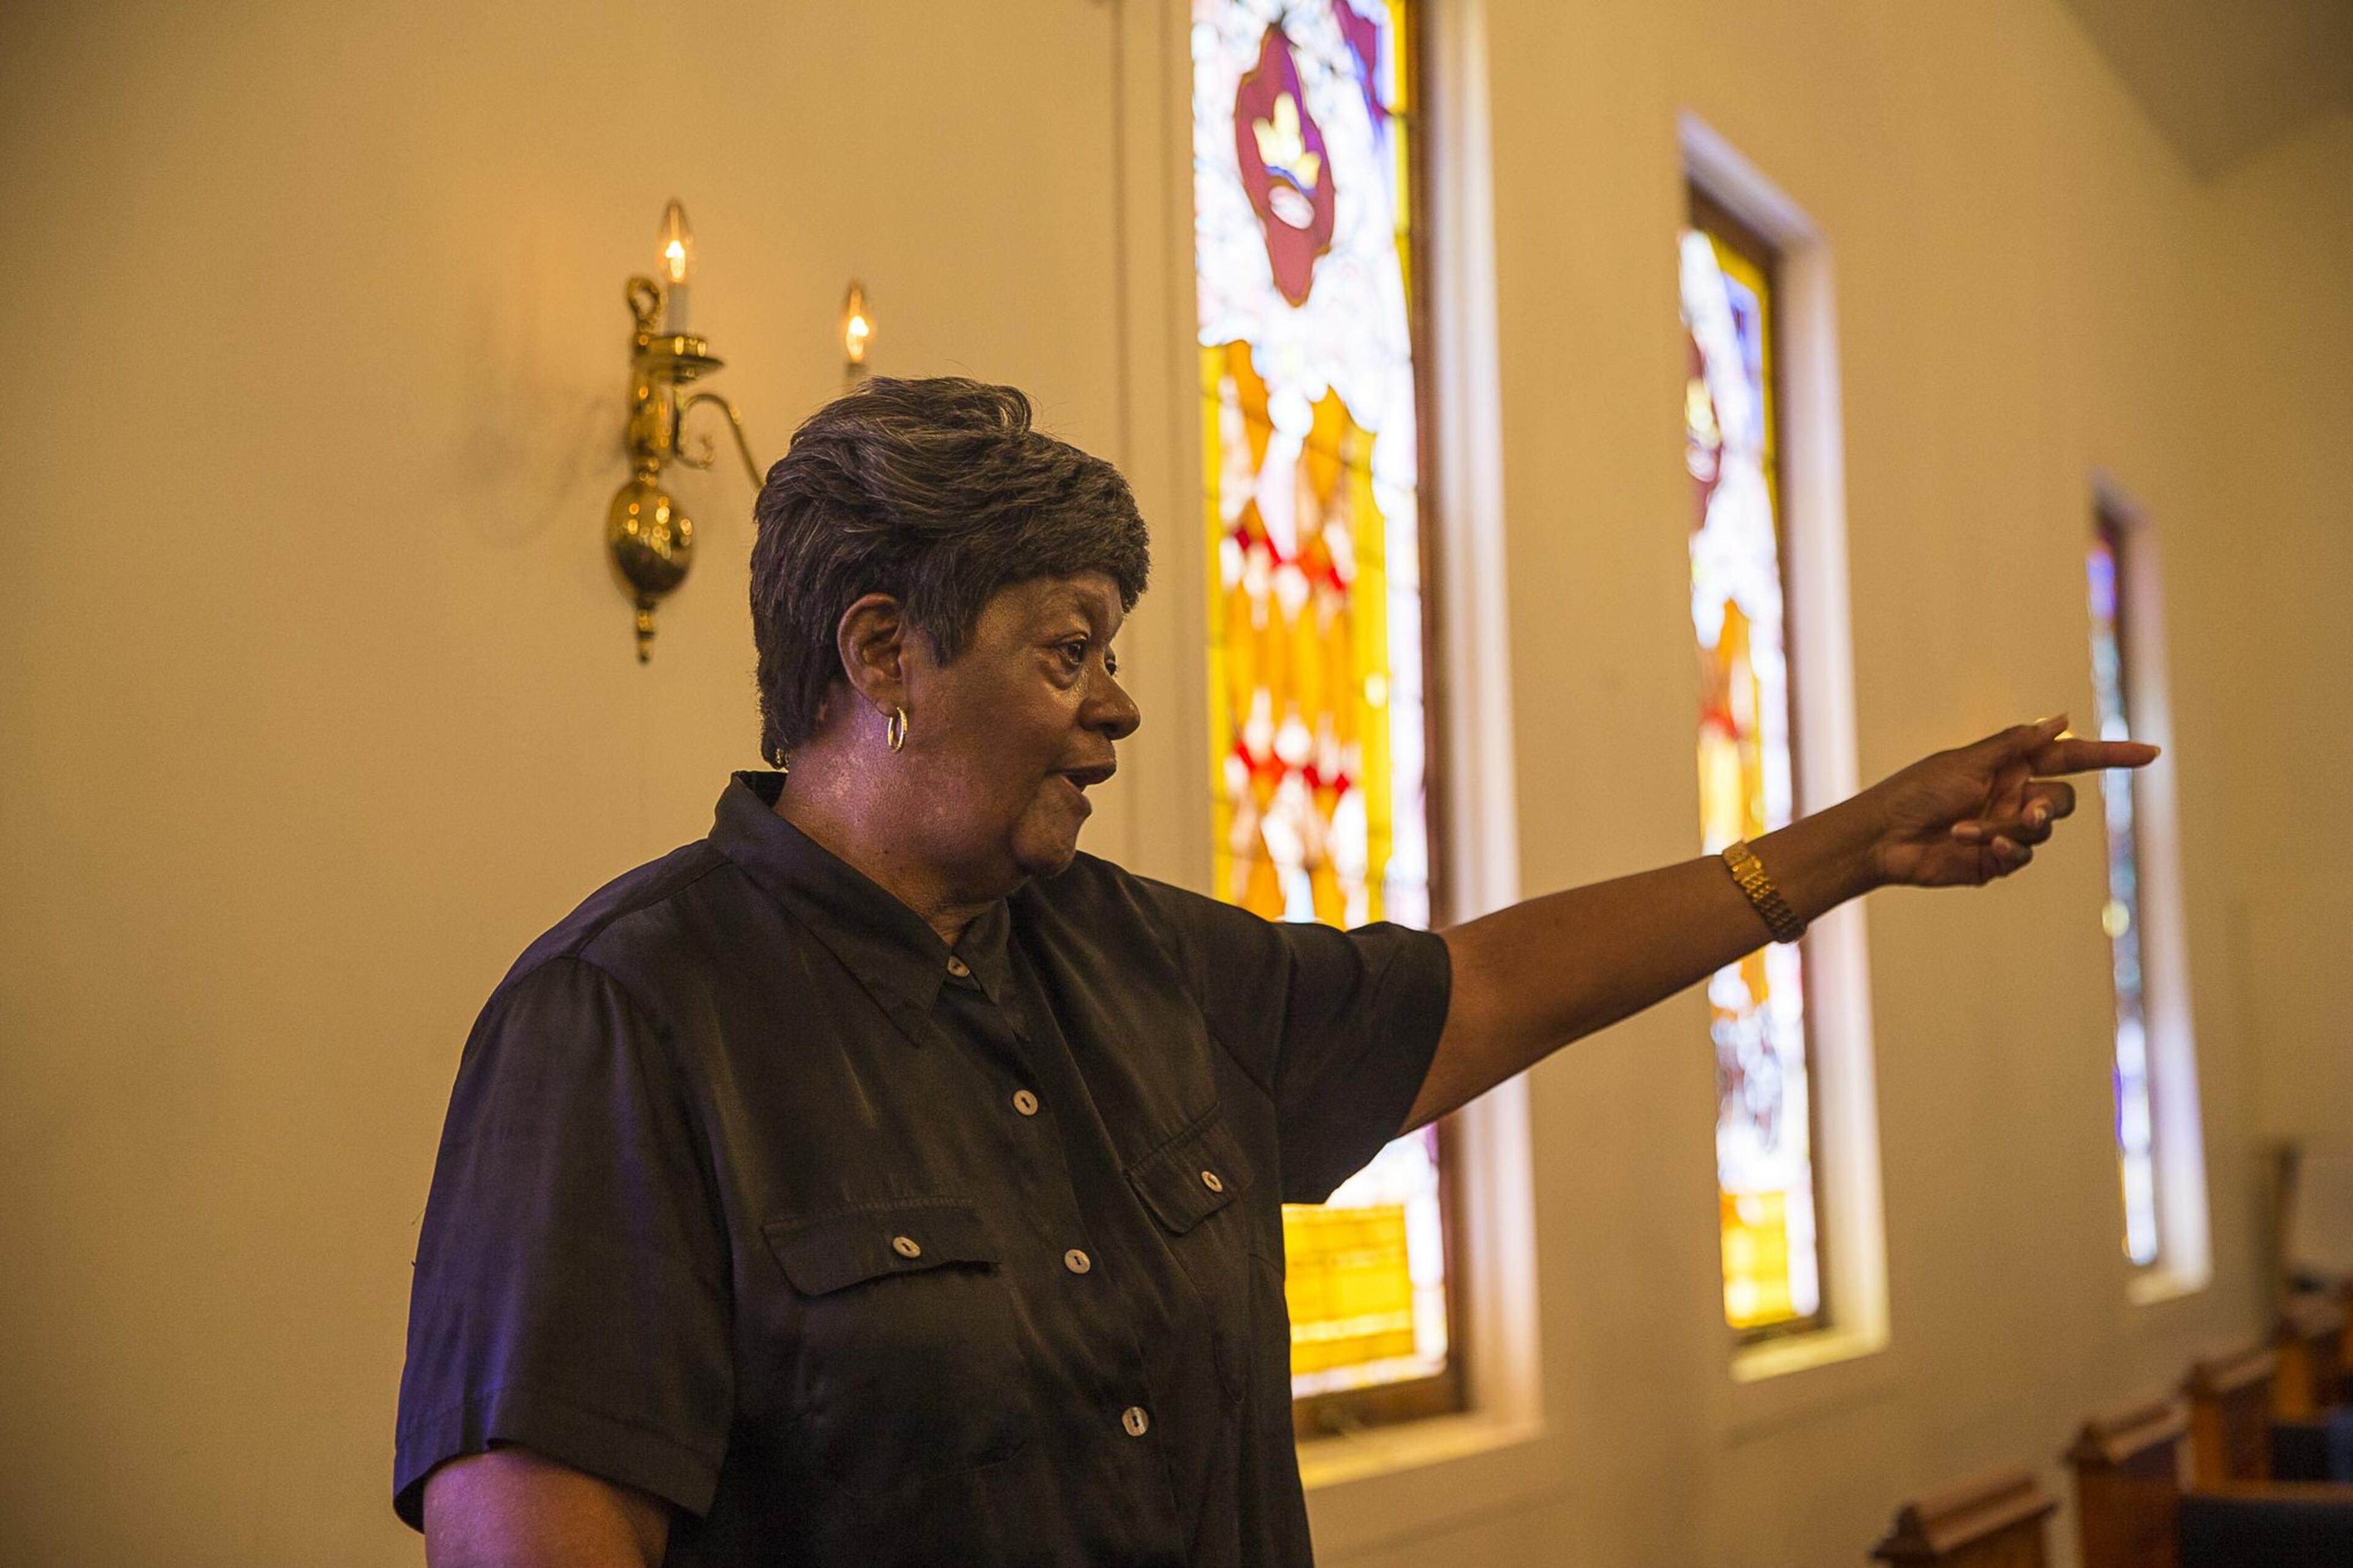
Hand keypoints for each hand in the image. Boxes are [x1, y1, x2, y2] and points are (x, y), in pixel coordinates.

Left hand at [1861, 715, 2158, 887]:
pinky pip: (2020, 857)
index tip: (2150, 752)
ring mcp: (2006, 830)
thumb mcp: (1967, 762)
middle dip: (2050, 807)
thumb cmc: (1917, 791)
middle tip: (2029, 811)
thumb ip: (2015, 744)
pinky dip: (2005, 851)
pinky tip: (1979, 847)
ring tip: (1971, 832)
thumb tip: (2061, 718)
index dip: (2111, 756)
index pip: (2072, 758)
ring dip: (2010, 832)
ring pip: (2041, 833)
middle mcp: (2014, 796)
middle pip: (2064, 801)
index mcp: (2011, 766)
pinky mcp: (1994, 861)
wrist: (1883, 836)